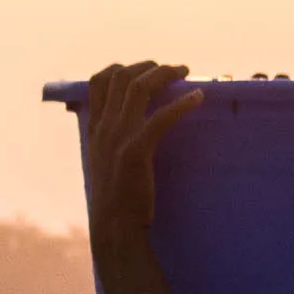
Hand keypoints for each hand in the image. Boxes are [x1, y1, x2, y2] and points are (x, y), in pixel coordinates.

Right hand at [73, 58, 202, 213]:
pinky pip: (161, 117)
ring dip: (164, 74)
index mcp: (95, 129)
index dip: (120, 67)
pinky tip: (198, 97)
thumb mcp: (105, 165)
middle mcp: (104, 128)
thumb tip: (130, 135)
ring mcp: (118, 137)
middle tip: (172, 69)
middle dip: (147, 66)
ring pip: (139, 88)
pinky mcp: (136, 151)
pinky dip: (181, 103)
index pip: (98, 82)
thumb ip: (112, 144)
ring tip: (185, 71)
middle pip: (121, 77)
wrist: (113, 227)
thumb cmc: (116, 201)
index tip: (142, 68)